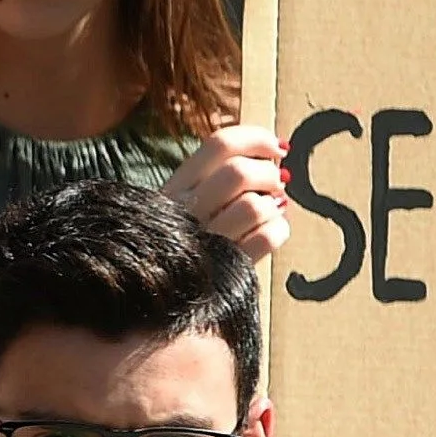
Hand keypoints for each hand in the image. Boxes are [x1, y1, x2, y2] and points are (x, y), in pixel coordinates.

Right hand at [166, 124, 291, 260]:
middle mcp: (185, 212)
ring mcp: (205, 242)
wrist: (157, 298)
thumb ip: (219, 177)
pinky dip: (278, 232)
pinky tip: (271, 233)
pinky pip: (267, 238)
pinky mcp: (227, 267)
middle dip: (269, 174)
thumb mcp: (186, 202)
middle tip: (275, 184)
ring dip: (273, 207)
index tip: (278, 147)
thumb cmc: (183, 241)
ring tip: (270, 212)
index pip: (219, 145)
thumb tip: (275, 156)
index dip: (257, 138)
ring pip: (255, 206)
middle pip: (239, 173)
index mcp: (175, 188)